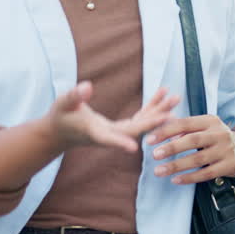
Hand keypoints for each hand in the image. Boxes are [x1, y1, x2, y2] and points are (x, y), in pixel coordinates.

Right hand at [46, 82, 179, 153]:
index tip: (134, 147)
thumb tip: (86, 86)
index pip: (109, 139)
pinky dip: (151, 107)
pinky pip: (139, 118)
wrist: (60, 131)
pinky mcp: (120, 127)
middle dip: (154, 120)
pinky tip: (162, 93)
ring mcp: (117, 133)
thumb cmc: (60, 116)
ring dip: (158, 111)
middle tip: (173, 109)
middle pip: (135, 130)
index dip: (120, 142)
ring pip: (141, 124)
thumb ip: (74, 96)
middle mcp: (109, 136)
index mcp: (94, 133)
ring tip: (174, 97)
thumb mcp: (63, 104)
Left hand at [147, 115, 234, 183]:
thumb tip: (161, 135)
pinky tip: (176, 180)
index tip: (149, 139)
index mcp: (210, 120)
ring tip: (159, 171)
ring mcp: (226, 149)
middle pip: (192, 140)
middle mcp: (219, 133)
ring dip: (176, 165)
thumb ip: (185, 130)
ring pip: (198, 159)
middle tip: (154, 155)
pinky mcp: (230, 165)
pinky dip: (190, 177)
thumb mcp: (204, 128)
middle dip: (171, 148)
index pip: (185, 123)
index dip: (166, 131)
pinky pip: (206, 173)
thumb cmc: (214, 139)